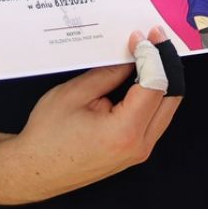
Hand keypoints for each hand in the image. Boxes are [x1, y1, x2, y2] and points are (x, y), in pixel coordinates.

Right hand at [0, 30, 181, 203]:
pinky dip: (154, 95)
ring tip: (148, 54)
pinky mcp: (135, 152)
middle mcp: (139, 145)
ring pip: (167, 108)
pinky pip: (156, 118)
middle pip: (172, 96)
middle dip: (165, 63)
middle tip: (153, 39)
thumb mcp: (75, 94)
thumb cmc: (47, 136)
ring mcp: (139, 152)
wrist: (35, 171)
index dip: (152, 55)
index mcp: (125, 131)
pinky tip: (142, 77)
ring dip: (162, 79)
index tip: (142, 37)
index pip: (155, 84)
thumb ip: (108, 74)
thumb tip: (131, 57)